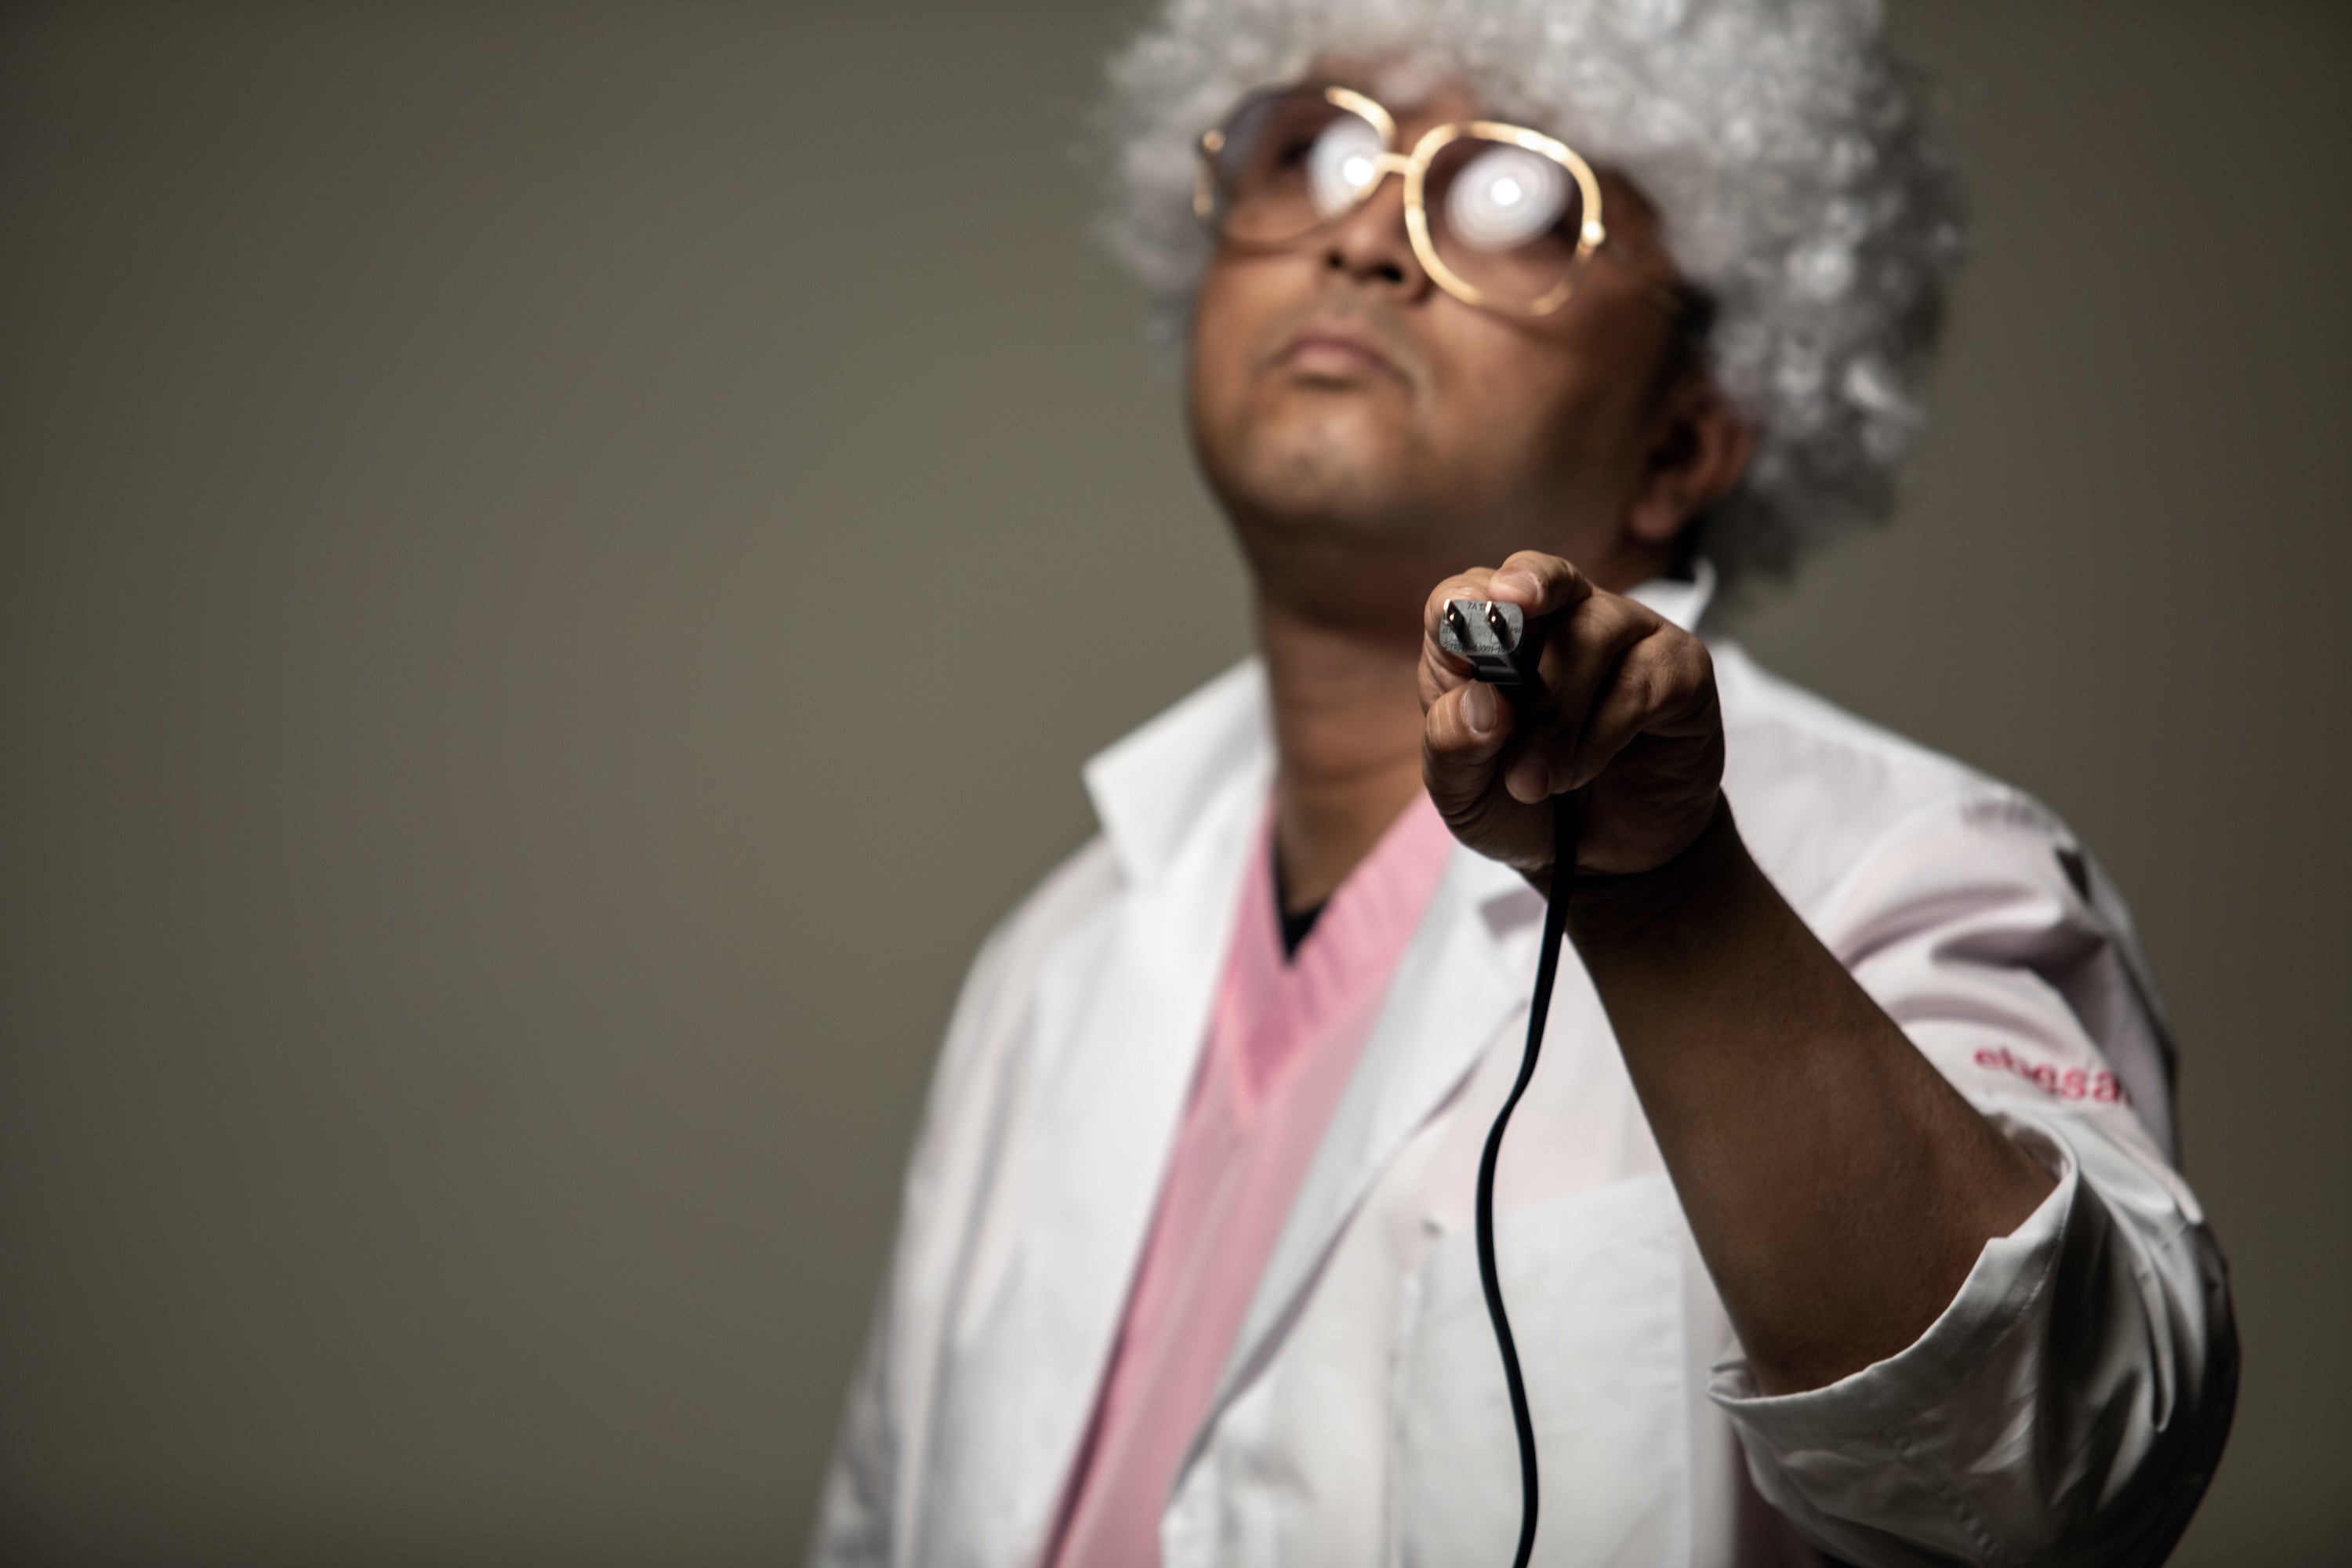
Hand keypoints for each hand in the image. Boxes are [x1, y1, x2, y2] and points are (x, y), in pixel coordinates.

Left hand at [1420, 550, 1724, 883]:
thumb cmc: (1525, 809)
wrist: (1605, 858)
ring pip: (1590, 633)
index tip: (1457, 619)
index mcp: (1490, 636)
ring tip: (1534, 781)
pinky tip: (1584, 771)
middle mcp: (1560, 618)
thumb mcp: (1466, 796)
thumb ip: (1453, 749)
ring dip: (1556, 717)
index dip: (1463, 599)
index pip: (1467, 590)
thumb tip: (1479, 701)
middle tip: (1508, 649)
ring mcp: (1626, 634)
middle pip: (1541, 582)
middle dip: (1522, 617)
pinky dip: (1601, 737)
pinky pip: (1640, 682)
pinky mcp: (1678, 667)